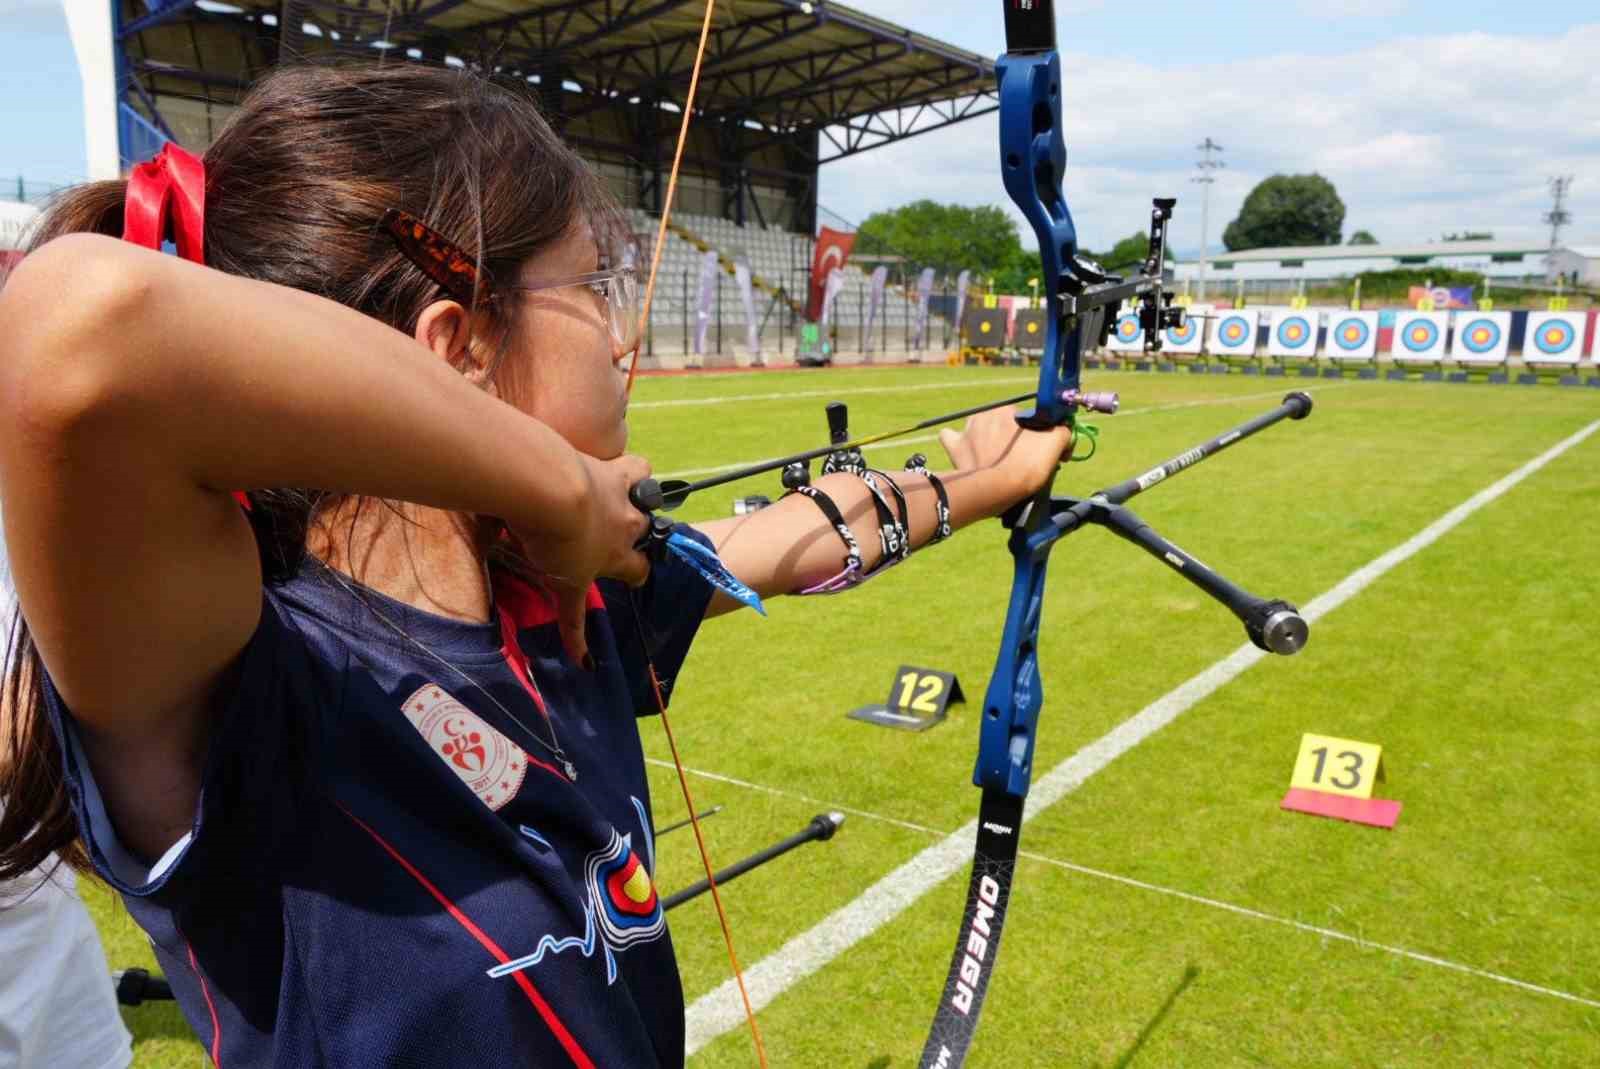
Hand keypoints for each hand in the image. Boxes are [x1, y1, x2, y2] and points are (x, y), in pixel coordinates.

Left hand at [508, 452, 652, 667]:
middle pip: (642, 534)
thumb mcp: (561, 586)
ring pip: (646, 498)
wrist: (554, 492)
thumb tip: (585, 667)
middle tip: (608, 532)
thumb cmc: (551, 541)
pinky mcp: (615, 471)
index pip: (637, 572)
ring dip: (637, 498)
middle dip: (633, 536)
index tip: (632, 576)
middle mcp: (627, 528)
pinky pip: (638, 468)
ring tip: (617, 496)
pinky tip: (616, 468)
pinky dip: (633, 470)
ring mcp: (624, 498)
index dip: (635, 573)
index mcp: (614, 556)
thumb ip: (573, 624)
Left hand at [938, 405, 1073, 498]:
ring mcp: (966, 430)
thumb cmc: (1026, 465)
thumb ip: (1062, 430)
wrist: (996, 489)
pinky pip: (953, 438)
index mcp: (1008, 410)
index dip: (1037, 436)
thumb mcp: (1055, 443)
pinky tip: (969, 454)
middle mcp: (985, 414)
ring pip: (980, 430)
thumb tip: (1063, 428)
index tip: (1040, 454)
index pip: (1028, 419)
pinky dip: (961, 444)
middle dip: (1013, 439)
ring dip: (988, 441)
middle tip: (1020, 461)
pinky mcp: (954, 447)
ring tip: (996, 462)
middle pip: (1004, 425)